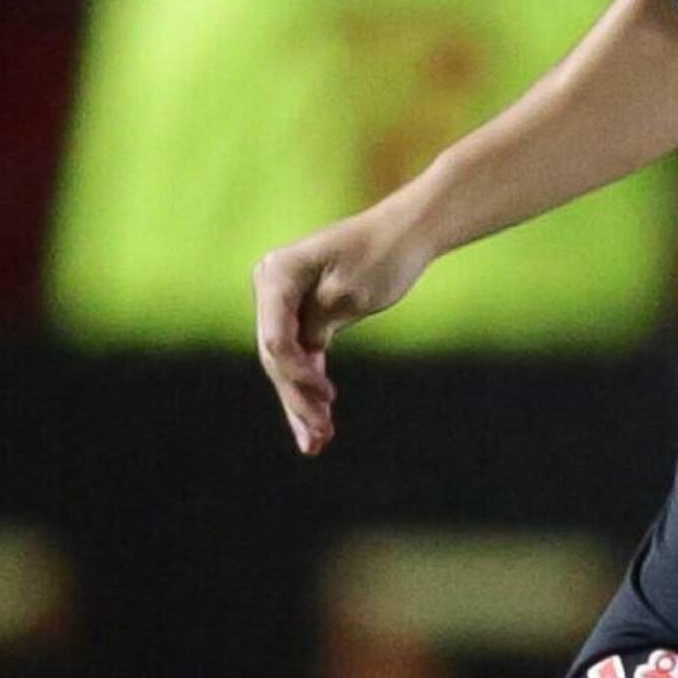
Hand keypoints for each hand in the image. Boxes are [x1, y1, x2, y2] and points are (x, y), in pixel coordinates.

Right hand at [250, 215, 428, 454]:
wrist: (406, 234)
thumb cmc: (382, 255)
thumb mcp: (350, 294)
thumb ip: (317, 325)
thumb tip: (298, 357)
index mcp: (274, 274)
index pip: (275, 338)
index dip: (296, 374)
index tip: (328, 396)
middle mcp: (271, 288)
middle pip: (277, 356)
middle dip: (299, 399)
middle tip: (320, 437)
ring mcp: (284, 303)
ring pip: (288, 363)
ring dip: (303, 403)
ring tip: (317, 443)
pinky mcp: (305, 316)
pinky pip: (304, 357)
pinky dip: (313, 386)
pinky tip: (321, 422)